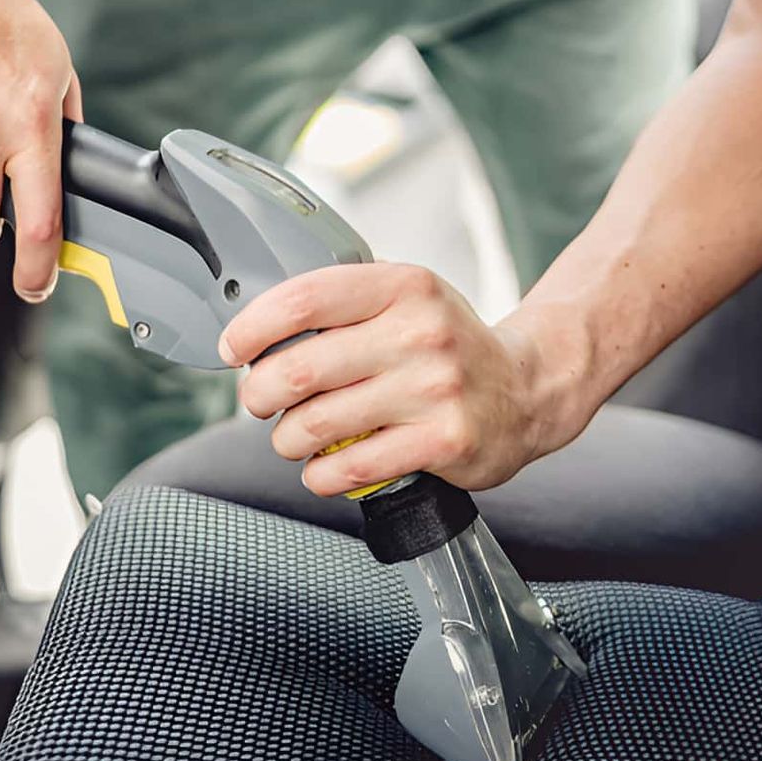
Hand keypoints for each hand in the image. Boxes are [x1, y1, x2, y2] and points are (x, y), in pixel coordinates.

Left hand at [221, 264, 586, 496]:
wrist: (527, 388)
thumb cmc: (449, 345)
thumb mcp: (406, 300)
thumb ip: (345, 304)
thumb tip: (258, 329)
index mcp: (404, 286)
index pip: (305, 299)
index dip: (253, 327)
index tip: (234, 348)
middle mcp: (421, 333)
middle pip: (301, 367)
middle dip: (259, 392)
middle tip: (257, 400)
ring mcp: (434, 389)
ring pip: (317, 423)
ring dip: (287, 439)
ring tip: (291, 437)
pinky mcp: (443, 441)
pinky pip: (352, 466)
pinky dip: (321, 474)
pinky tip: (322, 468)